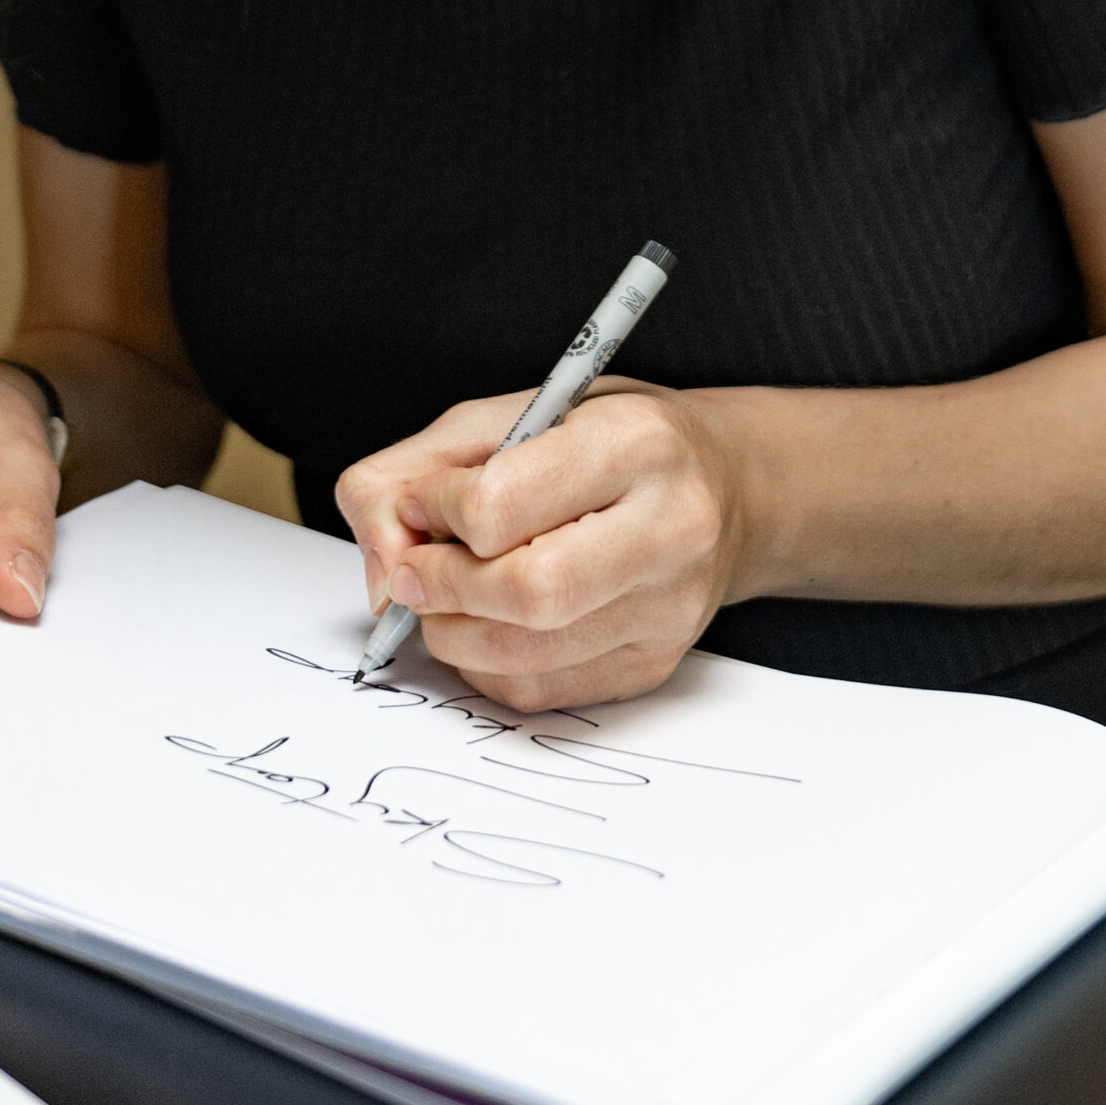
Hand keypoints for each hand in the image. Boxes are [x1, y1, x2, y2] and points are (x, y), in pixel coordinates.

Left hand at [335, 381, 744, 710]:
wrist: (725, 489)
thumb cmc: (613, 444)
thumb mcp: (517, 413)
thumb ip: (419, 467)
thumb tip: (380, 562)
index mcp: (636, 445)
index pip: (499, 505)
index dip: (432, 511)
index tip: (422, 504)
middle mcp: (669, 530)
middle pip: (523, 593)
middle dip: (439, 588)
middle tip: (413, 571)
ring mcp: (669, 609)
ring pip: (523, 656)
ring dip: (452, 633)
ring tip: (446, 595)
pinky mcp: (653, 665)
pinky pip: (537, 692)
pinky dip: (485, 665)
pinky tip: (488, 623)